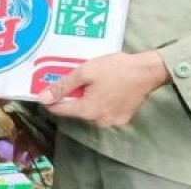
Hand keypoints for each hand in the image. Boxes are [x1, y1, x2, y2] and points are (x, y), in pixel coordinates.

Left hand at [36, 51, 168, 127]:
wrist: (147, 71)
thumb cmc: (115, 69)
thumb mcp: (85, 72)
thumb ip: (63, 86)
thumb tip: (43, 98)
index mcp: (87, 111)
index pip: (59, 110)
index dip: (50, 99)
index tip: (46, 89)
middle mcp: (98, 122)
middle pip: (76, 110)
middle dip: (72, 96)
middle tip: (76, 79)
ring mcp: (111, 122)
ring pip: (90, 112)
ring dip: (87, 99)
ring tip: (92, 82)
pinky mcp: (122, 119)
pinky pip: (103, 112)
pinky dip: (100, 102)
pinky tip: (105, 88)